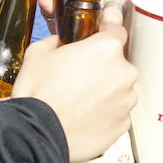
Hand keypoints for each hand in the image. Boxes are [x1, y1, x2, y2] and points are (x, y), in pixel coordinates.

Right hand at [12, 1, 136, 162]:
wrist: (36, 134)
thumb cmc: (38, 93)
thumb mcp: (39, 53)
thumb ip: (58, 41)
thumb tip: (61, 43)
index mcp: (107, 48)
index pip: (116, 30)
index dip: (107, 29)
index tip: (104, 28)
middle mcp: (124, 73)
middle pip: (117, 63)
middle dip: (100, 66)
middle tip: (76, 76)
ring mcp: (126, 101)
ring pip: (118, 89)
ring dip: (104, 91)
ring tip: (78, 100)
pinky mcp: (123, 124)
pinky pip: (116, 112)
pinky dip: (104, 112)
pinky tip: (83, 115)